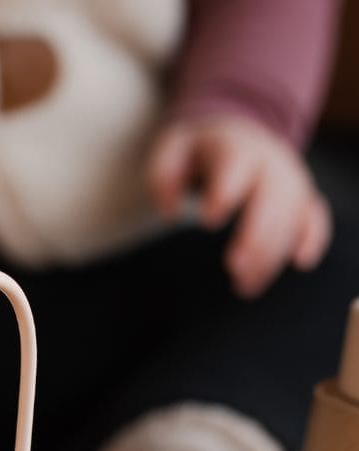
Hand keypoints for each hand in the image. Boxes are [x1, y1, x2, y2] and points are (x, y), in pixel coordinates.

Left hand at [147, 114, 331, 296]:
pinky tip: (300, 262)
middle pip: (270, 197)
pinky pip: (314, 216)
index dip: (224, 191)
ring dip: (272, 252)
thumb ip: (164, 177)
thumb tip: (171, 213)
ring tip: (245, 285)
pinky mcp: (302, 198)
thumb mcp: (172, 153)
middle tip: (234, 268)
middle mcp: (269, 164)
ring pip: (290, 215)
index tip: (208, 221)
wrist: (237, 137)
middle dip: (255, 235)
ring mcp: (290, 181)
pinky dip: (312, 238)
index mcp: (234, 149)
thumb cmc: (197, 155)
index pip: (234, 165)